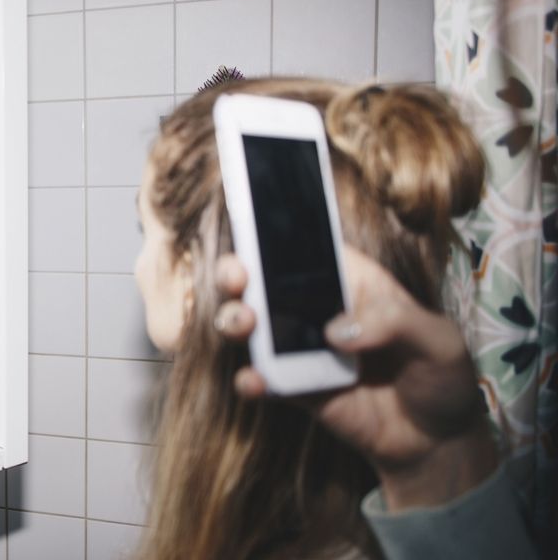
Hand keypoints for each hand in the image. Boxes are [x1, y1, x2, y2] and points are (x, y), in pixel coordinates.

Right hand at [213, 246, 496, 509]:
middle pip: (265, 280)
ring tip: (242, 325)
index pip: (310, 248)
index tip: (254, 231)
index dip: (277, 235)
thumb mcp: (439, 341)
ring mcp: (303, 349)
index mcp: (355, 283)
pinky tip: (255, 382)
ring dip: (233, 319)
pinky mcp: (295, 388)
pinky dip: (250, 380)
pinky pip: (262, 379)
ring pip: (253, 325)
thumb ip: (395, 324)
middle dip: (237, 272)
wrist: (437, 443)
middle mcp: (319, 310)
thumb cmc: (442, 377)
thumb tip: (336, 331)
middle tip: (237, 279)